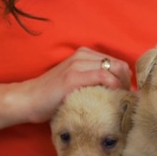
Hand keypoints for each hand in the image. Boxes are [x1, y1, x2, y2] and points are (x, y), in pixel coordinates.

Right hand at [12, 47, 131, 123]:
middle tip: (124, 100)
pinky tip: (111, 98)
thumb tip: (119, 91)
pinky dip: (112, 87)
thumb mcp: (77, 82)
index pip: (117, 62)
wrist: (29, 99)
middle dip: (127, 83)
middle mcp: (82, 55)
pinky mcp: (73, 77)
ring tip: (119, 101)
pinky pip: (103, 76)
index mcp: (84, 54)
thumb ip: (94, 81)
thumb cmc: (54, 96)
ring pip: (114, 69)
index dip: (126, 79)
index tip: (125, 95)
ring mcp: (77, 65)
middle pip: (120, 65)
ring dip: (122, 86)